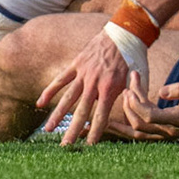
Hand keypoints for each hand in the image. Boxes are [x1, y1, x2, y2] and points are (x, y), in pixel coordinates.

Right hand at [38, 29, 134, 147]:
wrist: (125, 31)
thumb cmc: (134, 56)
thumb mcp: (138, 78)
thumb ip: (132, 96)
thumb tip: (130, 114)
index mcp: (111, 87)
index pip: (101, 115)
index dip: (95, 131)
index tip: (89, 146)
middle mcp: (95, 82)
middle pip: (82, 111)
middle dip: (73, 131)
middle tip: (65, 147)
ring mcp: (83, 73)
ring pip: (67, 98)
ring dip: (57, 115)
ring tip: (48, 131)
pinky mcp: (76, 64)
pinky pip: (60, 80)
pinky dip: (50, 91)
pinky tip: (40, 104)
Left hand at [123, 81, 178, 141]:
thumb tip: (161, 91)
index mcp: (177, 120)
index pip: (149, 115)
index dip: (137, 102)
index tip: (132, 86)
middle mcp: (169, 132)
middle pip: (140, 122)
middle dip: (130, 104)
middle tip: (129, 86)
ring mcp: (165, 136)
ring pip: (137, 132)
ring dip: (125, 116)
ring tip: (122, 99)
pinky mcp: (162, 135)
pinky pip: (139, 136)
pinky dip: (126, 130)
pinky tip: (115, 124)